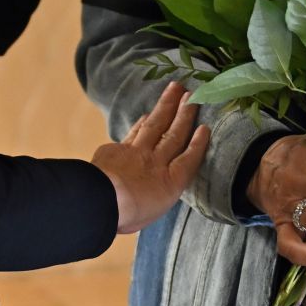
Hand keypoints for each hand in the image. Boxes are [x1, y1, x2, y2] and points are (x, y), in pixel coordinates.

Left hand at [91, 81, 209, 234]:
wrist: (100, 200)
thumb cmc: (128, 215)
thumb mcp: (153, 210)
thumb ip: (157, 193)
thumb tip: (153, 185)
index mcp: (170, 183)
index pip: (189, 159)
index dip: (198, 143)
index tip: (205, 127)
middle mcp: (156, 162)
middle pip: (174, 134)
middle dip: (184, 113)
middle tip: (192, 94)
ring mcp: (136, 151)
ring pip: (155, 125)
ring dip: (166, 106)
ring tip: (174, 90)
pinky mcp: (117, 148)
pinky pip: (133, 133)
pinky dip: (141, 123)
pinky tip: (145, 116)